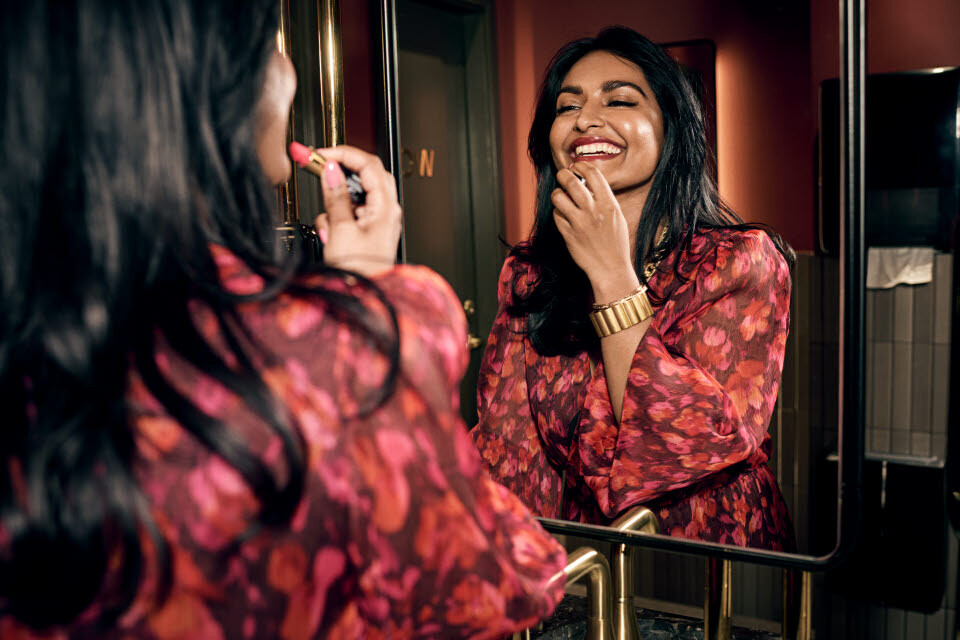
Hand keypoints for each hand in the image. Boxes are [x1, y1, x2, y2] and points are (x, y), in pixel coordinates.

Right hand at [313, 145, 400, 276]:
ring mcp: (378, 220)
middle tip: (318, 170)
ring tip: (329, 227)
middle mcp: (387, 211)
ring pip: (354, 196)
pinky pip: (350, 213)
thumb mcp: (341, 230)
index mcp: (386, 206)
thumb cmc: (359, 272)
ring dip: (335, 205)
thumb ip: (335, 196)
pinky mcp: (368, 231)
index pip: (368, 164)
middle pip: (364, 175)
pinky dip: (336, 220)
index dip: (343, 153)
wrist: (362, 298)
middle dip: (339, 174)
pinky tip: (332, 237)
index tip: (320, 153)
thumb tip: (330, 170)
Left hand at [551, 162, 638, 300]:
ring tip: (560, 196)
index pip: (593, 175)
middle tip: (562, 175)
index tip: (577, 166)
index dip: (582, 166)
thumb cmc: (615, 243)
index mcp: (609, 204)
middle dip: (563, 174)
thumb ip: (604, 199)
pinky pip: (556, 215)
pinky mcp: (567, 234)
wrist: (610, 268)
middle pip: (571, 182)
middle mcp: (593, 211)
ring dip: (557, 193)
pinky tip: (563, 215)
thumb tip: (589, 184)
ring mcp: (579, 223)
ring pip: (558, 197)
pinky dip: (558, 212)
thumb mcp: (616, 217)